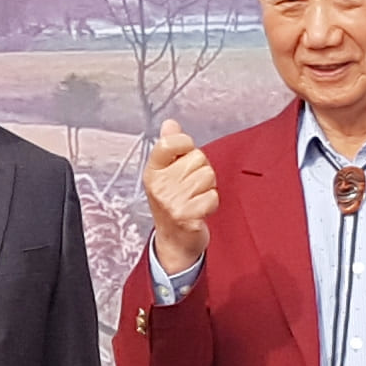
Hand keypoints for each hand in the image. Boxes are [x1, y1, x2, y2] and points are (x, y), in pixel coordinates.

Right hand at [139, 121, 217, 273]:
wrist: (174, 242)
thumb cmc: (172, 204)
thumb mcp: (165, 174)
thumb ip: (169, 147)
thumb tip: (170, 124)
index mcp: (152, 171)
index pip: (170, 142)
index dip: (186, 145)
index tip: (185, 157)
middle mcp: (159, 185)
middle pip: (198, 158)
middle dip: (201, 171)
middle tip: (191, 187)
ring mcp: (171, 202)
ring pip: (208, 176)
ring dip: (208, 188)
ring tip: (196, 198)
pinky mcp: (186, 217)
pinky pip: (212, 196)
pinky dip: (211, 203)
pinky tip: (200, 210)